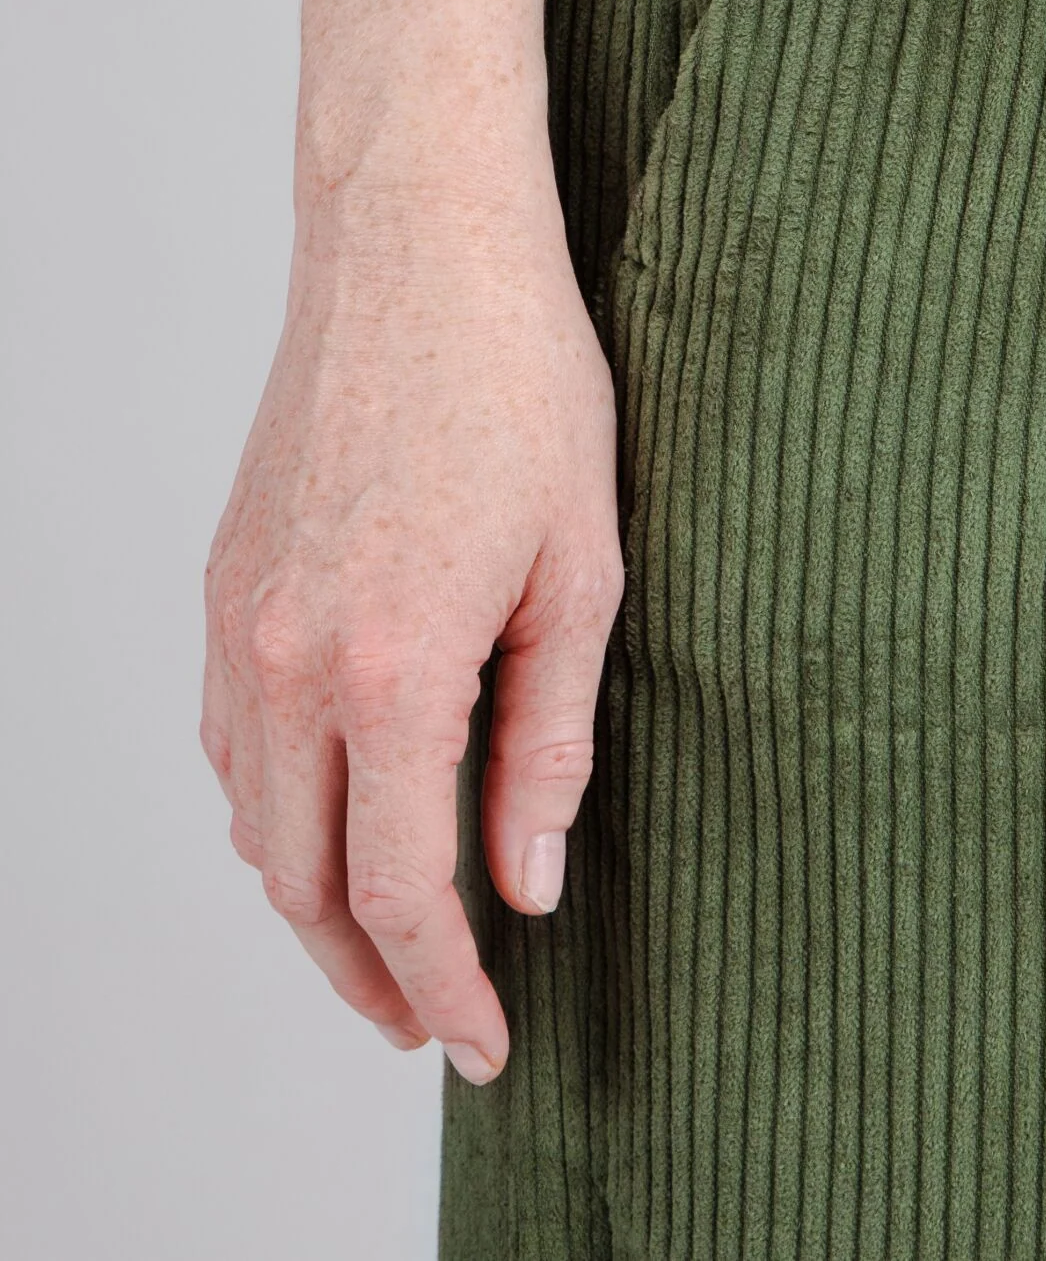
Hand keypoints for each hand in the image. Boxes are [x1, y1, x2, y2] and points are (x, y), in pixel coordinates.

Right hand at [201, 172, 621, 1081]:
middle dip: (367, 976)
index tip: (484, 1042)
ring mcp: (239, 618)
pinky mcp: (224, 578)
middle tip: (433, 1022)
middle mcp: (287, 656)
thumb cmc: (521, 383)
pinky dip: (276, 809)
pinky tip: (335, 810)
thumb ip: (548, 736)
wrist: (418, 244)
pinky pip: (231, 740)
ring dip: (312, 899)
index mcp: (392, 663)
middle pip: (300, 883)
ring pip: (252, 819)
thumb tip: (526, 880)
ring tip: (391, 935)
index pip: (399, 889)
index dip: (443, 988)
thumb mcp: (579, 566)